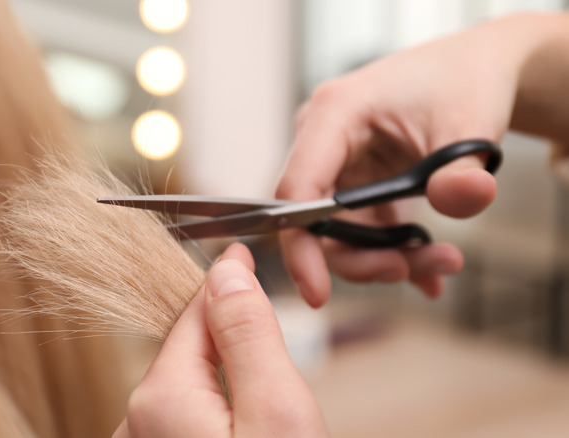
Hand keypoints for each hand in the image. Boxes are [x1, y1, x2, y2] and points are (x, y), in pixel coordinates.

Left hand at [113, 243, 327, 437]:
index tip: (242, 253)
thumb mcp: (277, 410)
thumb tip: (226, 273)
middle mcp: (137, 421)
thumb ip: (249, 337)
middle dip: (227, 336)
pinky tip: (246, 426)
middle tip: (269, 328)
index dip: (225, 284)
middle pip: (189, 350)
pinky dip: (214, 409)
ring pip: (189, 385)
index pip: (194, 315)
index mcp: (160, 397)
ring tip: (264, 394)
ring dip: (222, 375)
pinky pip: (186, 419)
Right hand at [274, 16, 546, 304]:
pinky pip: (360, 231)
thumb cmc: (462, 82)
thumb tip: (465, 200)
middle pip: (315, 223)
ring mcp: (335, 164)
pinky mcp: (352, 183)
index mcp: (334, 114)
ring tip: (442, 261)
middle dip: (363, 258)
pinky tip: (428, 263)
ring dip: (386, 259)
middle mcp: (322, 141)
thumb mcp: (471, 126)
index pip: (297, 190)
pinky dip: (394, 252)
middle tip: (412, 270)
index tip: (317, 294)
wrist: (472, 72)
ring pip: (339, 235)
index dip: (300, 246)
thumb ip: (462, 171)